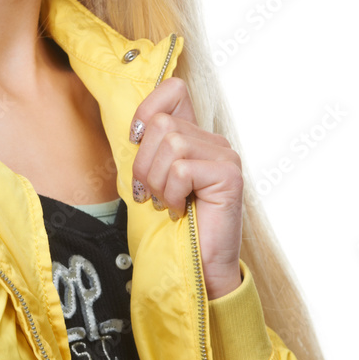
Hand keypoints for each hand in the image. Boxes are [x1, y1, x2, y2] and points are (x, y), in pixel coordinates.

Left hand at [129, 77, 243, 299]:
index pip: (173, 90)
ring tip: (165, 203)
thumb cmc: (171, 227)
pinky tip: (178, 210)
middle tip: (149, 193)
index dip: (146, 110)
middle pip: (162, 123)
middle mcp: (213, 141)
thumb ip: (146, 150)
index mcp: (195, 136)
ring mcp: (225, 156)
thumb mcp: (150, 180)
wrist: (196, 269)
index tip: (135, 142)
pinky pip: (182, 168)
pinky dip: (171, 193)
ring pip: (171, 143)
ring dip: (157, 181)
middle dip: (143, 163)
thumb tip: (129, 127)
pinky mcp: (229, 175)